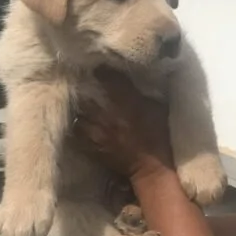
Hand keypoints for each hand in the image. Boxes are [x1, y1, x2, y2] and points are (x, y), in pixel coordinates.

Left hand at [73, 68, 175, 183]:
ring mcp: (96, 130)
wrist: (152, 167)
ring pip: (79, 112)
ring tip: (84, 106)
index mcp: (125, 100)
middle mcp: (106, 112)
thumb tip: (131, 80)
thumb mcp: (157, 107)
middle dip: (86, 88)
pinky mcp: (90, 145)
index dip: (102, 71)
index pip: (106, 76)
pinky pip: (76, 131)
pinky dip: (79, 126)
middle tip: (88, 86)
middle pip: (86, 93)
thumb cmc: (159, 136)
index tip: (100, 68)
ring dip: (81, 108)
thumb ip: (141, 92)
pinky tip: (84, 124)